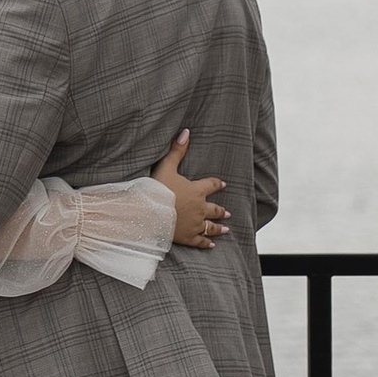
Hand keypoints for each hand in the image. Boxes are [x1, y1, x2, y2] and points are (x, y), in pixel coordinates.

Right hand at [156, 130, 228, 249]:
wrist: (150, 214)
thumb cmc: (157, 189)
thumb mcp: (166, 166)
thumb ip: (177, 150)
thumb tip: (186, 132)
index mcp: (196, 191)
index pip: (212, 185)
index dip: (218, 184)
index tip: (224, 184)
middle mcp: (200, 209)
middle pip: (214, 209)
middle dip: (221, 210)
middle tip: (227, 212)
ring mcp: (195, 224)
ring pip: (211, 227)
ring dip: (219, 227)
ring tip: (226, 228)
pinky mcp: (187, 237)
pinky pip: (201, 241)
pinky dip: (207, 243)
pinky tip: (212, 244)